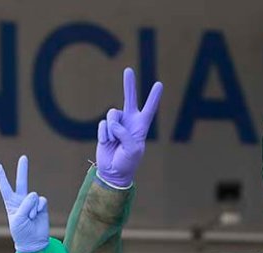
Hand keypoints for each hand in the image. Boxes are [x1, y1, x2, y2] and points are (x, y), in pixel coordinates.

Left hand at [0, 155, 49, 252]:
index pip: (5, 188)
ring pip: (33, 196)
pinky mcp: (42, 206)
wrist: (33, 241)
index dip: (2, 177)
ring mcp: (32, 203)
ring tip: (30, 218)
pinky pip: (41, 200)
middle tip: (23, 157)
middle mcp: (22, 200)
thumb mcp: (18, 218)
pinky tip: (37, 216)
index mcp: (11, 203)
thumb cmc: (21, 232)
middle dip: (23, 170)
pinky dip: (39, 208)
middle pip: (21, 182)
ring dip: (32, 208)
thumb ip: (25, 204)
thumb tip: (34, 195)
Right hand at [96, 67, 162, 187]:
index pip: (149, 109)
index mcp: (141, 126)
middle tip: (128, 70)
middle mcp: (129, 122)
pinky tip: (107, 143)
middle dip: (129, 85)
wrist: (113, 172)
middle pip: (130, 99)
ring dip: (111, 129)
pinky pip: (103, 125)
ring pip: (112, 115)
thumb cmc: (127, 162)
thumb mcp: (133, 150)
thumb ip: (125, 134)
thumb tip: (114, 123)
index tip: (159, 84)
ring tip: (113, 141)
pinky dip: (104, 135)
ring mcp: (116, 124)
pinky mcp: (105, 128)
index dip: (154, 97)